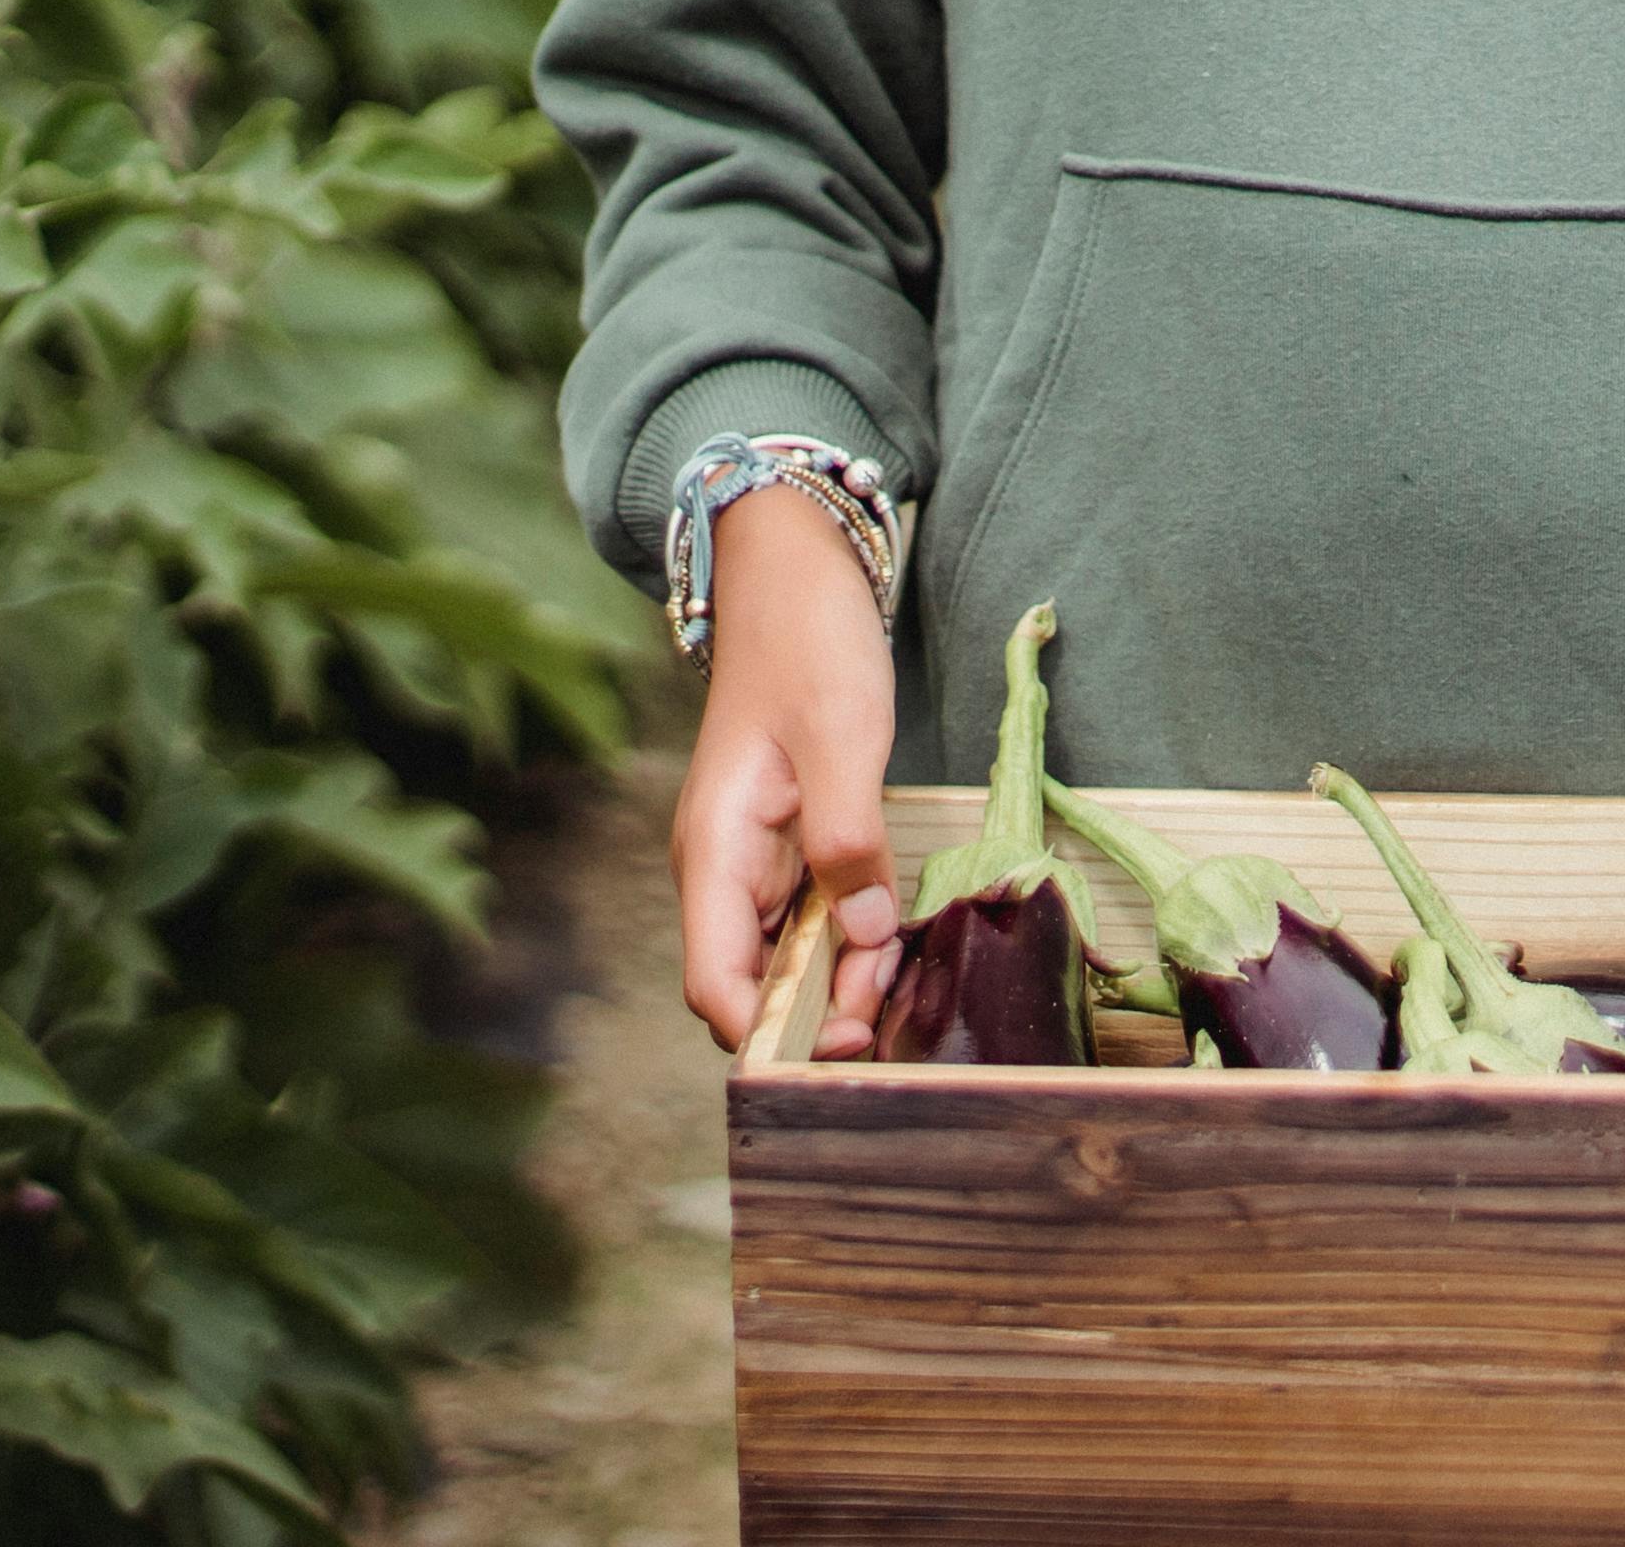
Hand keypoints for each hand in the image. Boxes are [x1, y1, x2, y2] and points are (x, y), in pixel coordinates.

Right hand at [671, 483, 901, 1056]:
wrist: (792, 567)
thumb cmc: (806, 639)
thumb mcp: (840, 735)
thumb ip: (847, 838)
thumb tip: (864, 939)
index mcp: (715, 848)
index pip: (715, 981)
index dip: (765, 1034)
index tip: (837, 1055)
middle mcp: (727, 865)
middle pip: (757, 980)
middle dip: (818, 1017)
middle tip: (896, 1029)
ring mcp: (760, 854)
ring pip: (793, 952)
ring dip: (845, 979)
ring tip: (909, 992)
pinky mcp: (795, 839)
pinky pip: (819, 912)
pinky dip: (856, 936)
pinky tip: (902, 944)